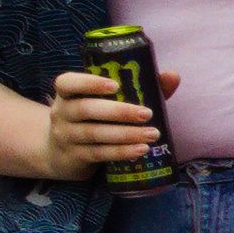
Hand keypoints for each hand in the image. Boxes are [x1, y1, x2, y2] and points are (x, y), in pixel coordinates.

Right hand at [41, 66, 162, 179]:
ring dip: (126, 134)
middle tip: (147, 114)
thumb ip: (139, 87)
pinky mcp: (74, 156)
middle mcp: (61, 112)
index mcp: (67, 93)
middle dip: (119, 111)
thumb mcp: (107, 101)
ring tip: (152, 134)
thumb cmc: (94, 118)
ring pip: (95, 134)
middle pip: (86, 109)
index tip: (116, 85)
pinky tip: (141, 149)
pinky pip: (99, 153)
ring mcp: (65, 135)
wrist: (62, 153)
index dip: (89, 83)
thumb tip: (172, 76)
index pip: (67, 83)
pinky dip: (121, 151)